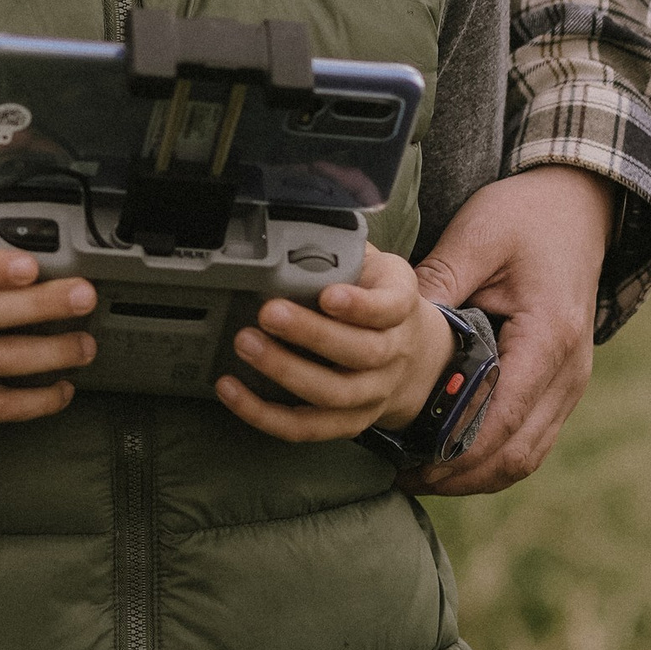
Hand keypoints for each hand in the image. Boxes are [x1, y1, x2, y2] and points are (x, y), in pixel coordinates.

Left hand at [215, 248, 453, 445]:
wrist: (418, 357)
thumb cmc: (379, 300)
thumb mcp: (375, 268)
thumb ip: (344, 251)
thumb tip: (297, 222)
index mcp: (400, 308)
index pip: (389, 308)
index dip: (360, 306)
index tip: (328, 294)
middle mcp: (392, 354)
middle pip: (359, 352)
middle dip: (310, 334)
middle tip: (268, 313)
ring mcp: (372, 394)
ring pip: (334, 394)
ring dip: (286, 371)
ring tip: (246, 344)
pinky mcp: (348, 422)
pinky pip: (307, 427)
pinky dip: (266, 414)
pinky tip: (232, 390)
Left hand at [412, 163, 612, 493]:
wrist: (577, 205)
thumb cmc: (525, 217)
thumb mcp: (476, 236)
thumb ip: (438, 284)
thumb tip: (389, 328)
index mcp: (549, 337)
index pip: (502, 419)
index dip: (455, 452)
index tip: (409, 465)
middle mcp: (570, 371)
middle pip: (518, 453)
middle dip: (460, 476)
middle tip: (404, 479)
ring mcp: (572, 382)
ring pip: (528, 455)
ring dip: (477, 474)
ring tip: (421, 476)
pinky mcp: (562, 384)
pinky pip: (532, 438)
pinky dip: (494, 456)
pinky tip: (451, 455)